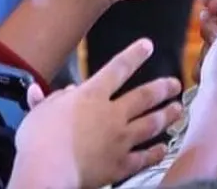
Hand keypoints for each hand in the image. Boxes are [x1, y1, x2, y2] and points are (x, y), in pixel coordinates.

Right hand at [13, 39, 181, 188]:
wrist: (46, 171)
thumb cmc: (38, 140)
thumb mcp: (39, 112)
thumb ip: (52, 100)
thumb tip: (64, 92)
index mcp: (92, 95)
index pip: (117, 68)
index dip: (134, 55)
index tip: (148, 45)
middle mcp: (111, 114)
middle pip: (143, 96)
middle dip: (162, 88)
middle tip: (176, 84)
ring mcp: (118, 140)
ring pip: (150, 124)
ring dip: (166, 116)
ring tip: (178, 111)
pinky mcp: (119, 166)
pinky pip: (142, 158)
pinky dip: (155, 153)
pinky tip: (164, 148)